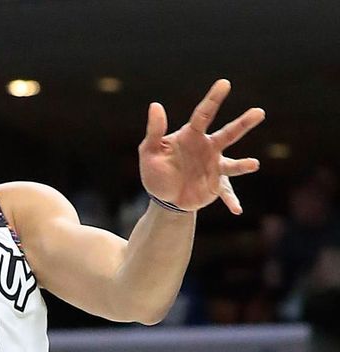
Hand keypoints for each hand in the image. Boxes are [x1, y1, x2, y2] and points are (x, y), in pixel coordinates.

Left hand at [138, 79, 264, 213]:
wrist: (164, 196)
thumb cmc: (156, 169)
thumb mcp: (149, 151)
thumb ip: (154, 130)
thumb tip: (155, 105)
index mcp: (192, 136)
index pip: (204, 114)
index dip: (214, 99)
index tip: (225, 83)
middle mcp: (208, 148)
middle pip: (228, 134)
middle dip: (243, 123)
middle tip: (259, 112)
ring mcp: (215, 167)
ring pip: (233, 164)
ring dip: (243, 165)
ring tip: (253, 164)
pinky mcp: (216, 186)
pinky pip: (226, 193)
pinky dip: (231, 201)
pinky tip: (236, 210)